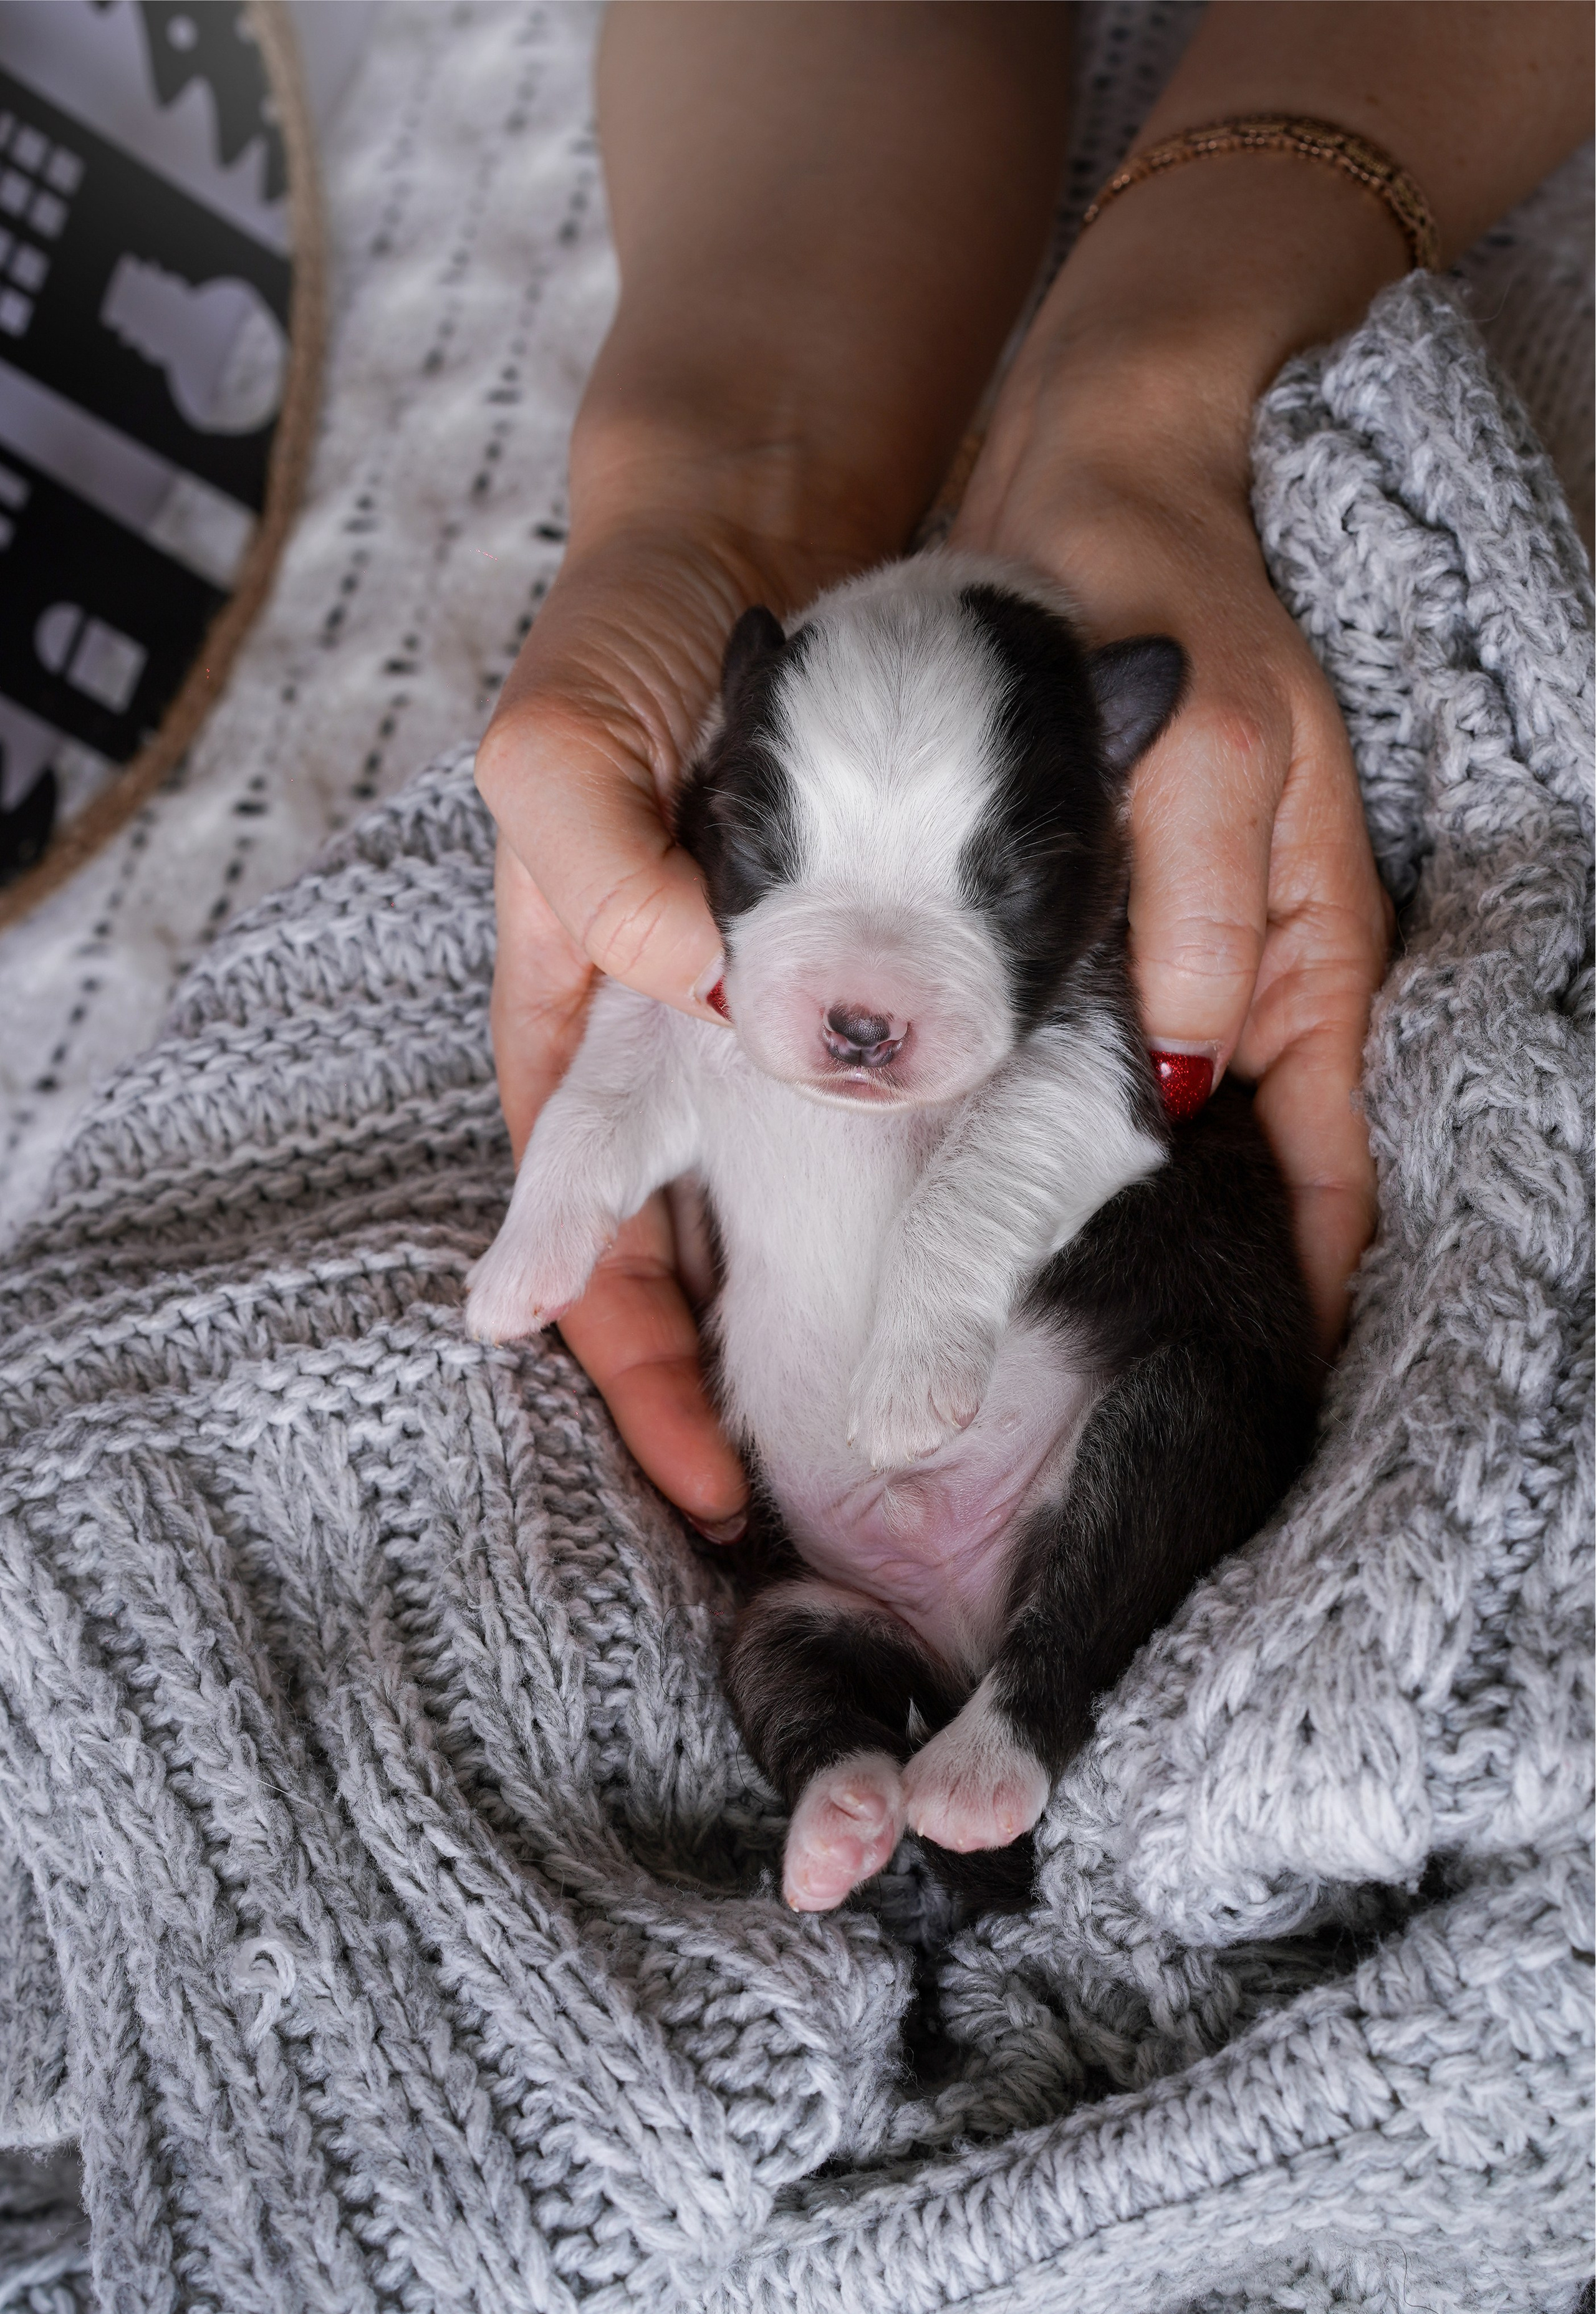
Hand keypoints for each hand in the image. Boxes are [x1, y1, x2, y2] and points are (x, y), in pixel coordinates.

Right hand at [475, 485, 867, 1535]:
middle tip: (762, 1502)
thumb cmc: (628, 634)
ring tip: (855, 1433)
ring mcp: (762, 1003)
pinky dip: (897, 1195)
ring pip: (768, 1196)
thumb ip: (601, 871)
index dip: (618, 1343)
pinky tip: (941, 1273)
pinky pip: (875, 1108)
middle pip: (668, 1241)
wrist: (756, 527)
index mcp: (576, 1003)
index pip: (585, 1215)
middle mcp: (669, 1028)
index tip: (690, 1461)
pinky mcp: (857, 963)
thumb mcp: (562, 745)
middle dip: (701, 1374)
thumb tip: (693, 990)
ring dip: (794, 1312)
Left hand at [955, 151, 1403, 1351]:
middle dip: (1209, 1271)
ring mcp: (1169, 949)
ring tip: (1041, 1331)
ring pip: (1161, 1125)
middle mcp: (1239, 968)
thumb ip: (1198, 908)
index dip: (1303, 1270)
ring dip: (1118, 1219)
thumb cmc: (1165, 601)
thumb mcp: (1203, 748)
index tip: (1263, 1377)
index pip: (1326, 1153)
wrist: (1090, 479)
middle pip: (1248, 1163)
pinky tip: (980, 1192)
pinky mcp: (1095, 919)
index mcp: (1300, 944)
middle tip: (1123, 1384)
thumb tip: (1188, 1067)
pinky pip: (1088, 1058)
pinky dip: (1053, 1129)